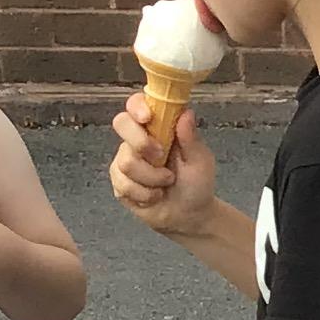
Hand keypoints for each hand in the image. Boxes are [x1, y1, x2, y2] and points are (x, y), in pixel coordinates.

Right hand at [108, 103, 219, 237]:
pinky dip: (145, 194)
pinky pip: (123, 184)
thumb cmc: (196, 183)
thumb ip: (191, 138)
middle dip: (140, 142)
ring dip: (151, 178)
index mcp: (159, 127)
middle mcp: (138, 139)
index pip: (138, 104)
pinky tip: (155, 196)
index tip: (147, 118)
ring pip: (125, 161)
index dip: (137, 106)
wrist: (189, 215)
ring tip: (167, 183)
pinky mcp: (119, 182)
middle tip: (160, 157)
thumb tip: (186, 113)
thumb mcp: (200, 161)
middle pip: (121, 123)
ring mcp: (125, 160)